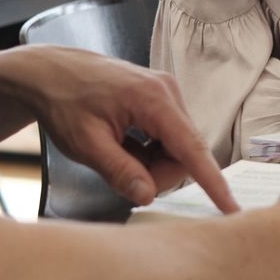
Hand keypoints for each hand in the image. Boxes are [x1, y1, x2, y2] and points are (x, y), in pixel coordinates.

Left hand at [0, 45, 232, 211]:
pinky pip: (167, 136)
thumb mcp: (86, 144)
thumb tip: (148, 195)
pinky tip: (123, 145)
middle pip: (184, 151)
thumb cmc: (63, 102)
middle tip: (122, 175)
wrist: (49, 72)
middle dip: (159, 173)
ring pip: (177, 146)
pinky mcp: (158, 97)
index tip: (231, 207)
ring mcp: (164, 92)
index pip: (191, 148)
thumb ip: (120, 170)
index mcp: (152, 100)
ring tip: (116, 155)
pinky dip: (149, 151)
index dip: (212, 182)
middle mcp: (167, 91)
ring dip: (153, 163)